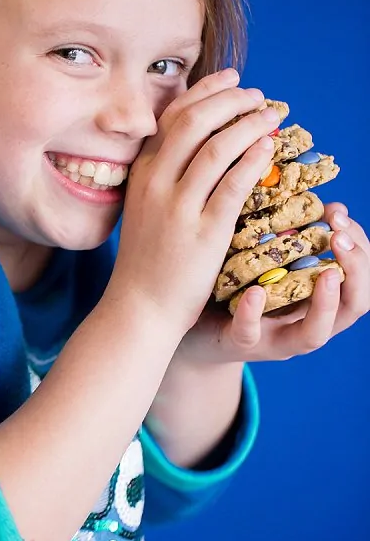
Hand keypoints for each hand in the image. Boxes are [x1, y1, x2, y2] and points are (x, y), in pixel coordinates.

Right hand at [107, 68, 279, 333]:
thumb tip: (196, 143)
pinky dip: (253, 160)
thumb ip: (161, 175)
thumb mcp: (143, 207)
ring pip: (217, 147)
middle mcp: (155, 183)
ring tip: (271, 116)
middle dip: (230, 99)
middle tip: (257, 95)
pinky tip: (269, 149)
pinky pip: (233, 185)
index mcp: (141, 173)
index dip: (205, 91)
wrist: (139, 307)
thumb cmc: (146, 259)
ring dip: (249, 124)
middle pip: (194, 121)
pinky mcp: (203, 233)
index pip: (172, 116)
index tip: (232, 79)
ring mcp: (177, 207)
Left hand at [174, 202, 369, 364]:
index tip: (340, 213)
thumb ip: (289, 233)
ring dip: (325, 304)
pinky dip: (254, 313)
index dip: (360, 248)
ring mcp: (272, 339)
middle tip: (339, 235)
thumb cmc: (231, 284)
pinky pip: (249, 334)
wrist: (187, 325)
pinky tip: (255, 291)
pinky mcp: (237, 343)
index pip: (359, 279)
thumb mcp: (264, 255)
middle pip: (354, 306)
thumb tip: (320, 196)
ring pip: (314, 335)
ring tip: (327, 273)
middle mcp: (303, 322)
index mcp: (315, 297)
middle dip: (356, 271)